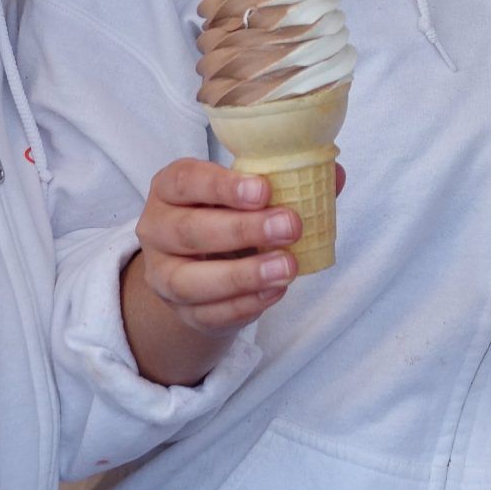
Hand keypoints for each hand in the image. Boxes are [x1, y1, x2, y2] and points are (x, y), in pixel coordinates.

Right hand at [121, 158, 342, 384]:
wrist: (205, 264)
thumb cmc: (228, 214)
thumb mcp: (250, 193)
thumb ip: (289, 181)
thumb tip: (333, 174)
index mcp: (170, 189)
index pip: (184, 181)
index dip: (221, 186)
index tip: (263, 190)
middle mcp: (157, 230)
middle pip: (188, 231)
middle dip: (242, 230)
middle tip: (290, 226)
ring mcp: (164, 275)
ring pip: (190, 281)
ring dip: (242, 276)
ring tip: (286, 268)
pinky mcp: (182, 312)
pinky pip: (208, 315)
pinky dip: (244, 305)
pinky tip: (275, 292)